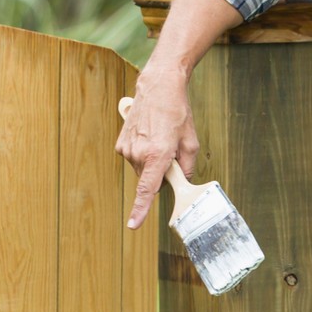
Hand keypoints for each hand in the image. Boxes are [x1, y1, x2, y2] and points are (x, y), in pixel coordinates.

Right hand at [114, 63, 199, 228]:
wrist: (158, 87)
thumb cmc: (177, 111)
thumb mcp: (191, 141)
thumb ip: (187, 168)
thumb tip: (181, 182)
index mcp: (157, 155)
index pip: (147, 189)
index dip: (141, 209)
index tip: (133, 225)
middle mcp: (139, 153)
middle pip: (150, 180)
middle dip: (161, 172)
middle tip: (170, 150)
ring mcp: (127, 148)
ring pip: (141, 170)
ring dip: (151, 161)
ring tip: (159, 138)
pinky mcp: (121, 143)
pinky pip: (134, 159)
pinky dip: (142, 153)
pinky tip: (148, 136)